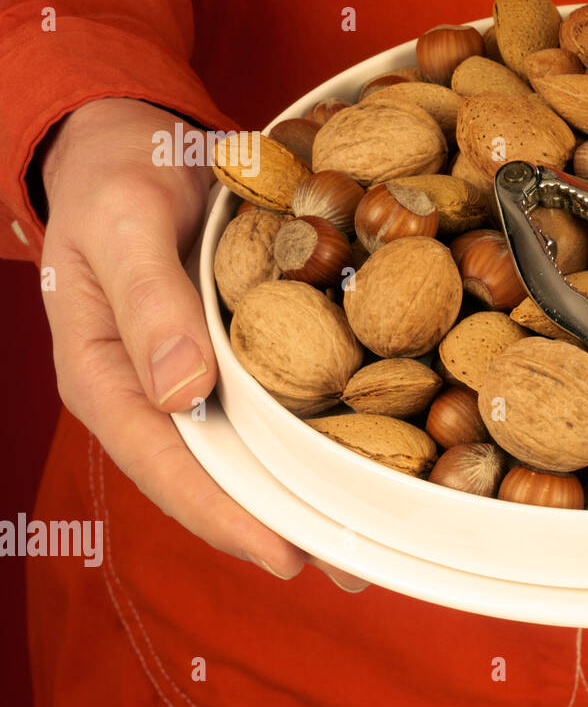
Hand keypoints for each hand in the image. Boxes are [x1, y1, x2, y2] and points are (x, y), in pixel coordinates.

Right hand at [39, 98, 365, 589]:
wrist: (130, 142)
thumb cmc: (116, 178)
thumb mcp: (125, 224)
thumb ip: (149, 302)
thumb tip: (183, 391)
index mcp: (105, 375)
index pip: (165, 464)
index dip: (224, 514)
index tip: (285, 552)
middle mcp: (149, 392)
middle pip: (212, 476)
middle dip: (276, 524)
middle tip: (350, 565)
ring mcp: (189, 377)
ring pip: (243, 452)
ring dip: (299, 493)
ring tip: (365, 535)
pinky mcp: (227, 354)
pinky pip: (265, 408)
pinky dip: (305, 437)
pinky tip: (354, 456)